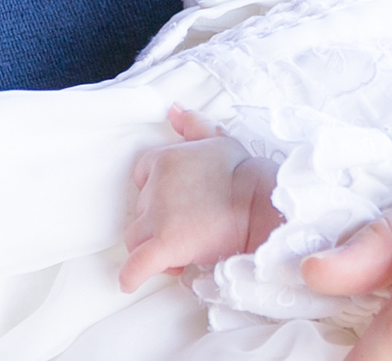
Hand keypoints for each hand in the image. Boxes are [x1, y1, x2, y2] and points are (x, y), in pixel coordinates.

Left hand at [119, 107, 282, 290]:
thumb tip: (174, 109)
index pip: (142, 178)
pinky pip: (136, 264)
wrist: (261, 204)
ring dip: (150, 247)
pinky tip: (131, 282)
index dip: (157, 194)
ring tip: (179, 253)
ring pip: (136, 237)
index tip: (177, 206)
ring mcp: (157, 215)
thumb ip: (193, 125)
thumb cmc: (244, 174)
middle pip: (141, 210)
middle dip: (158, 223)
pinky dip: (131, 275)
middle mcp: (155, 185)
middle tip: (189, 231)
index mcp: (164, 158)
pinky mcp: (163, 244)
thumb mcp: (218, 140)